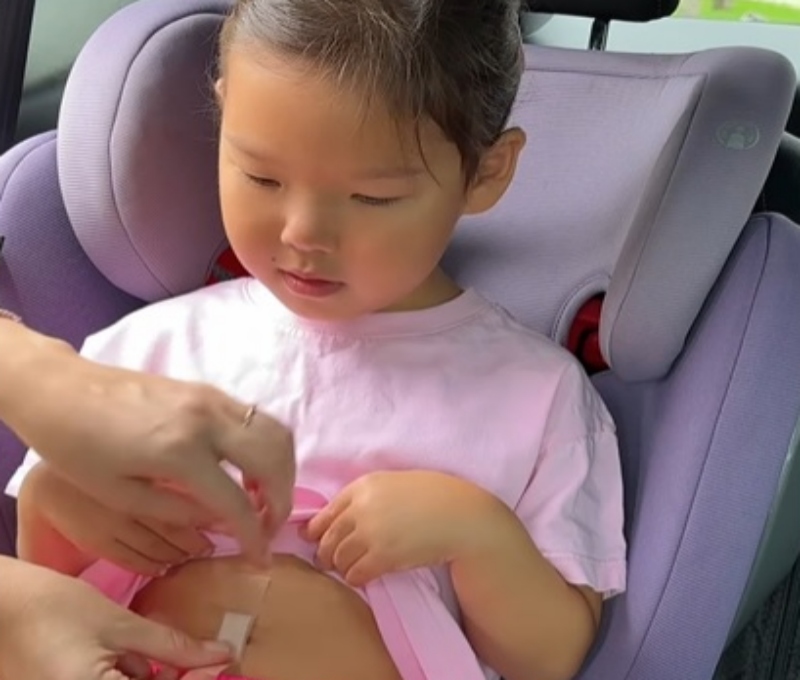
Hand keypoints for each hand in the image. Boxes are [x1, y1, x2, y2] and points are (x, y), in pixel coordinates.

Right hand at [0, 557, 231, 679]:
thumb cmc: (53, 607)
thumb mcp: (119, 625)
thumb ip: (171, 646)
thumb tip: (221, 654)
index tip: (222, 662)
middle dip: (174, 679)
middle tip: (198, 658)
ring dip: (148, 677)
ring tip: (152, 653)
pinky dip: (127, 677)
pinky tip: (131, 661)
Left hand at [6, 340, 294, 563]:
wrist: (63, 391)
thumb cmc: (79, 449)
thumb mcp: (119, 495)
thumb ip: (177, 512)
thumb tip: (220, 524)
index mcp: (180, 452)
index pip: (237, 502)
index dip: (254, 536)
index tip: (260, 559)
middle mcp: (208, 419)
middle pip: (273, 461)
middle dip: (282, 501)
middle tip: (269, 528)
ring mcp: (214, 399)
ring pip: (276, 433)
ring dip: (282, 470)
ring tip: (265, 499)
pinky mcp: (211, 390)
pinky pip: (259, 418)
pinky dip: (268, 447)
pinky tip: (249, 470)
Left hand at [303, 471, 500, 585]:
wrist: (461, 515)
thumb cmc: (436, 496)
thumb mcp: (396, 484)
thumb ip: (370, 497)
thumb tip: (348, 517)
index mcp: (363, 485)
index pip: (327, 511)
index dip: (317, 528)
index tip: (313, 538)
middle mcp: (361, 507)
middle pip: (328, 536)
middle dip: (324, 552)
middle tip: (325, 562)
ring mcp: (370, 533)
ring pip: (338, 557)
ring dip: (340, 566)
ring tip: (347, 570)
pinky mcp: (382, 556)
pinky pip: (356, 573)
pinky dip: (355, 578)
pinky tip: (363, 578)